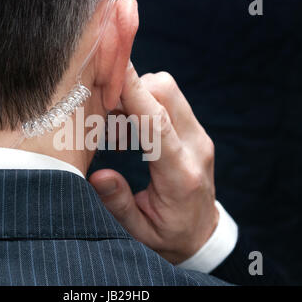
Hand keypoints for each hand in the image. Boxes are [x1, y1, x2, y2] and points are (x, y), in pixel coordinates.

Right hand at [89, 62, 218, 263]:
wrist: (203, 234)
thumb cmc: (169, 236)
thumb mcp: (140, 232)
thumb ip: (119, 204)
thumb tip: (99, 174)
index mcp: (180, 175)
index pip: (156, 123)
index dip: (133, 91)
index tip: (113, 65)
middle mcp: (195, 148)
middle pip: (166, 92)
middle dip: (131, 87)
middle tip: (105, 109)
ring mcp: (199, 137)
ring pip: (169, 90)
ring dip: (138, 94)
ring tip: (117, 124)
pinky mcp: (195, 131)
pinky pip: (171, 100)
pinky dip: (147, 100)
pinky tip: (131, 126)